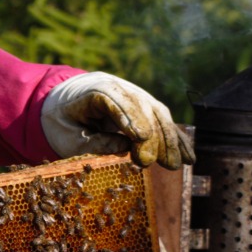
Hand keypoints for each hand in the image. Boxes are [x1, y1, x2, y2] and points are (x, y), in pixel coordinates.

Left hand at [41, 72, 193, 169]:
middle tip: (148, 162)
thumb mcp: (67, 137)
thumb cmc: (63, 122)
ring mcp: (135, 95)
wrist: (64, 104)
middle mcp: (119, 87)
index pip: (114, 98)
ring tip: (174, 164)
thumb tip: (123, 147)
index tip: (140, 137)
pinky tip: (188, 157)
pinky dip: (176, 139)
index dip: (129, 116)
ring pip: (157, 112)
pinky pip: (164, 121)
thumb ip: (91, 142)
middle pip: (140, 106)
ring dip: (168, 139)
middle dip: (149, 134)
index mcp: (93, 89)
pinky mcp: (146, 108)